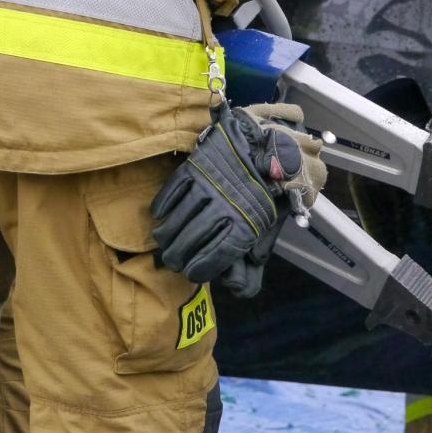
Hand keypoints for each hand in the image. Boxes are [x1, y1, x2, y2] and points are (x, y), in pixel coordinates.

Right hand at [151, 102, 303, 284]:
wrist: (266, 144)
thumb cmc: (268, 190)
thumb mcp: (271, 224)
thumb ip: (256, 255)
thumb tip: (239, 288)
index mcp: (249, 222)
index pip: (218, 254)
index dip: (201, 268)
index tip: (192, 275)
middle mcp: (226, 206)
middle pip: (191, 240)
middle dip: (178, 256)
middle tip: (172, 262)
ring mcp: (209, 185)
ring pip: (178, 218)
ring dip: (166, 235)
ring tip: (163, 243)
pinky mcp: (196, 166)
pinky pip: (173, 190)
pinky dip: (162, 205)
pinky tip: (160, 215)